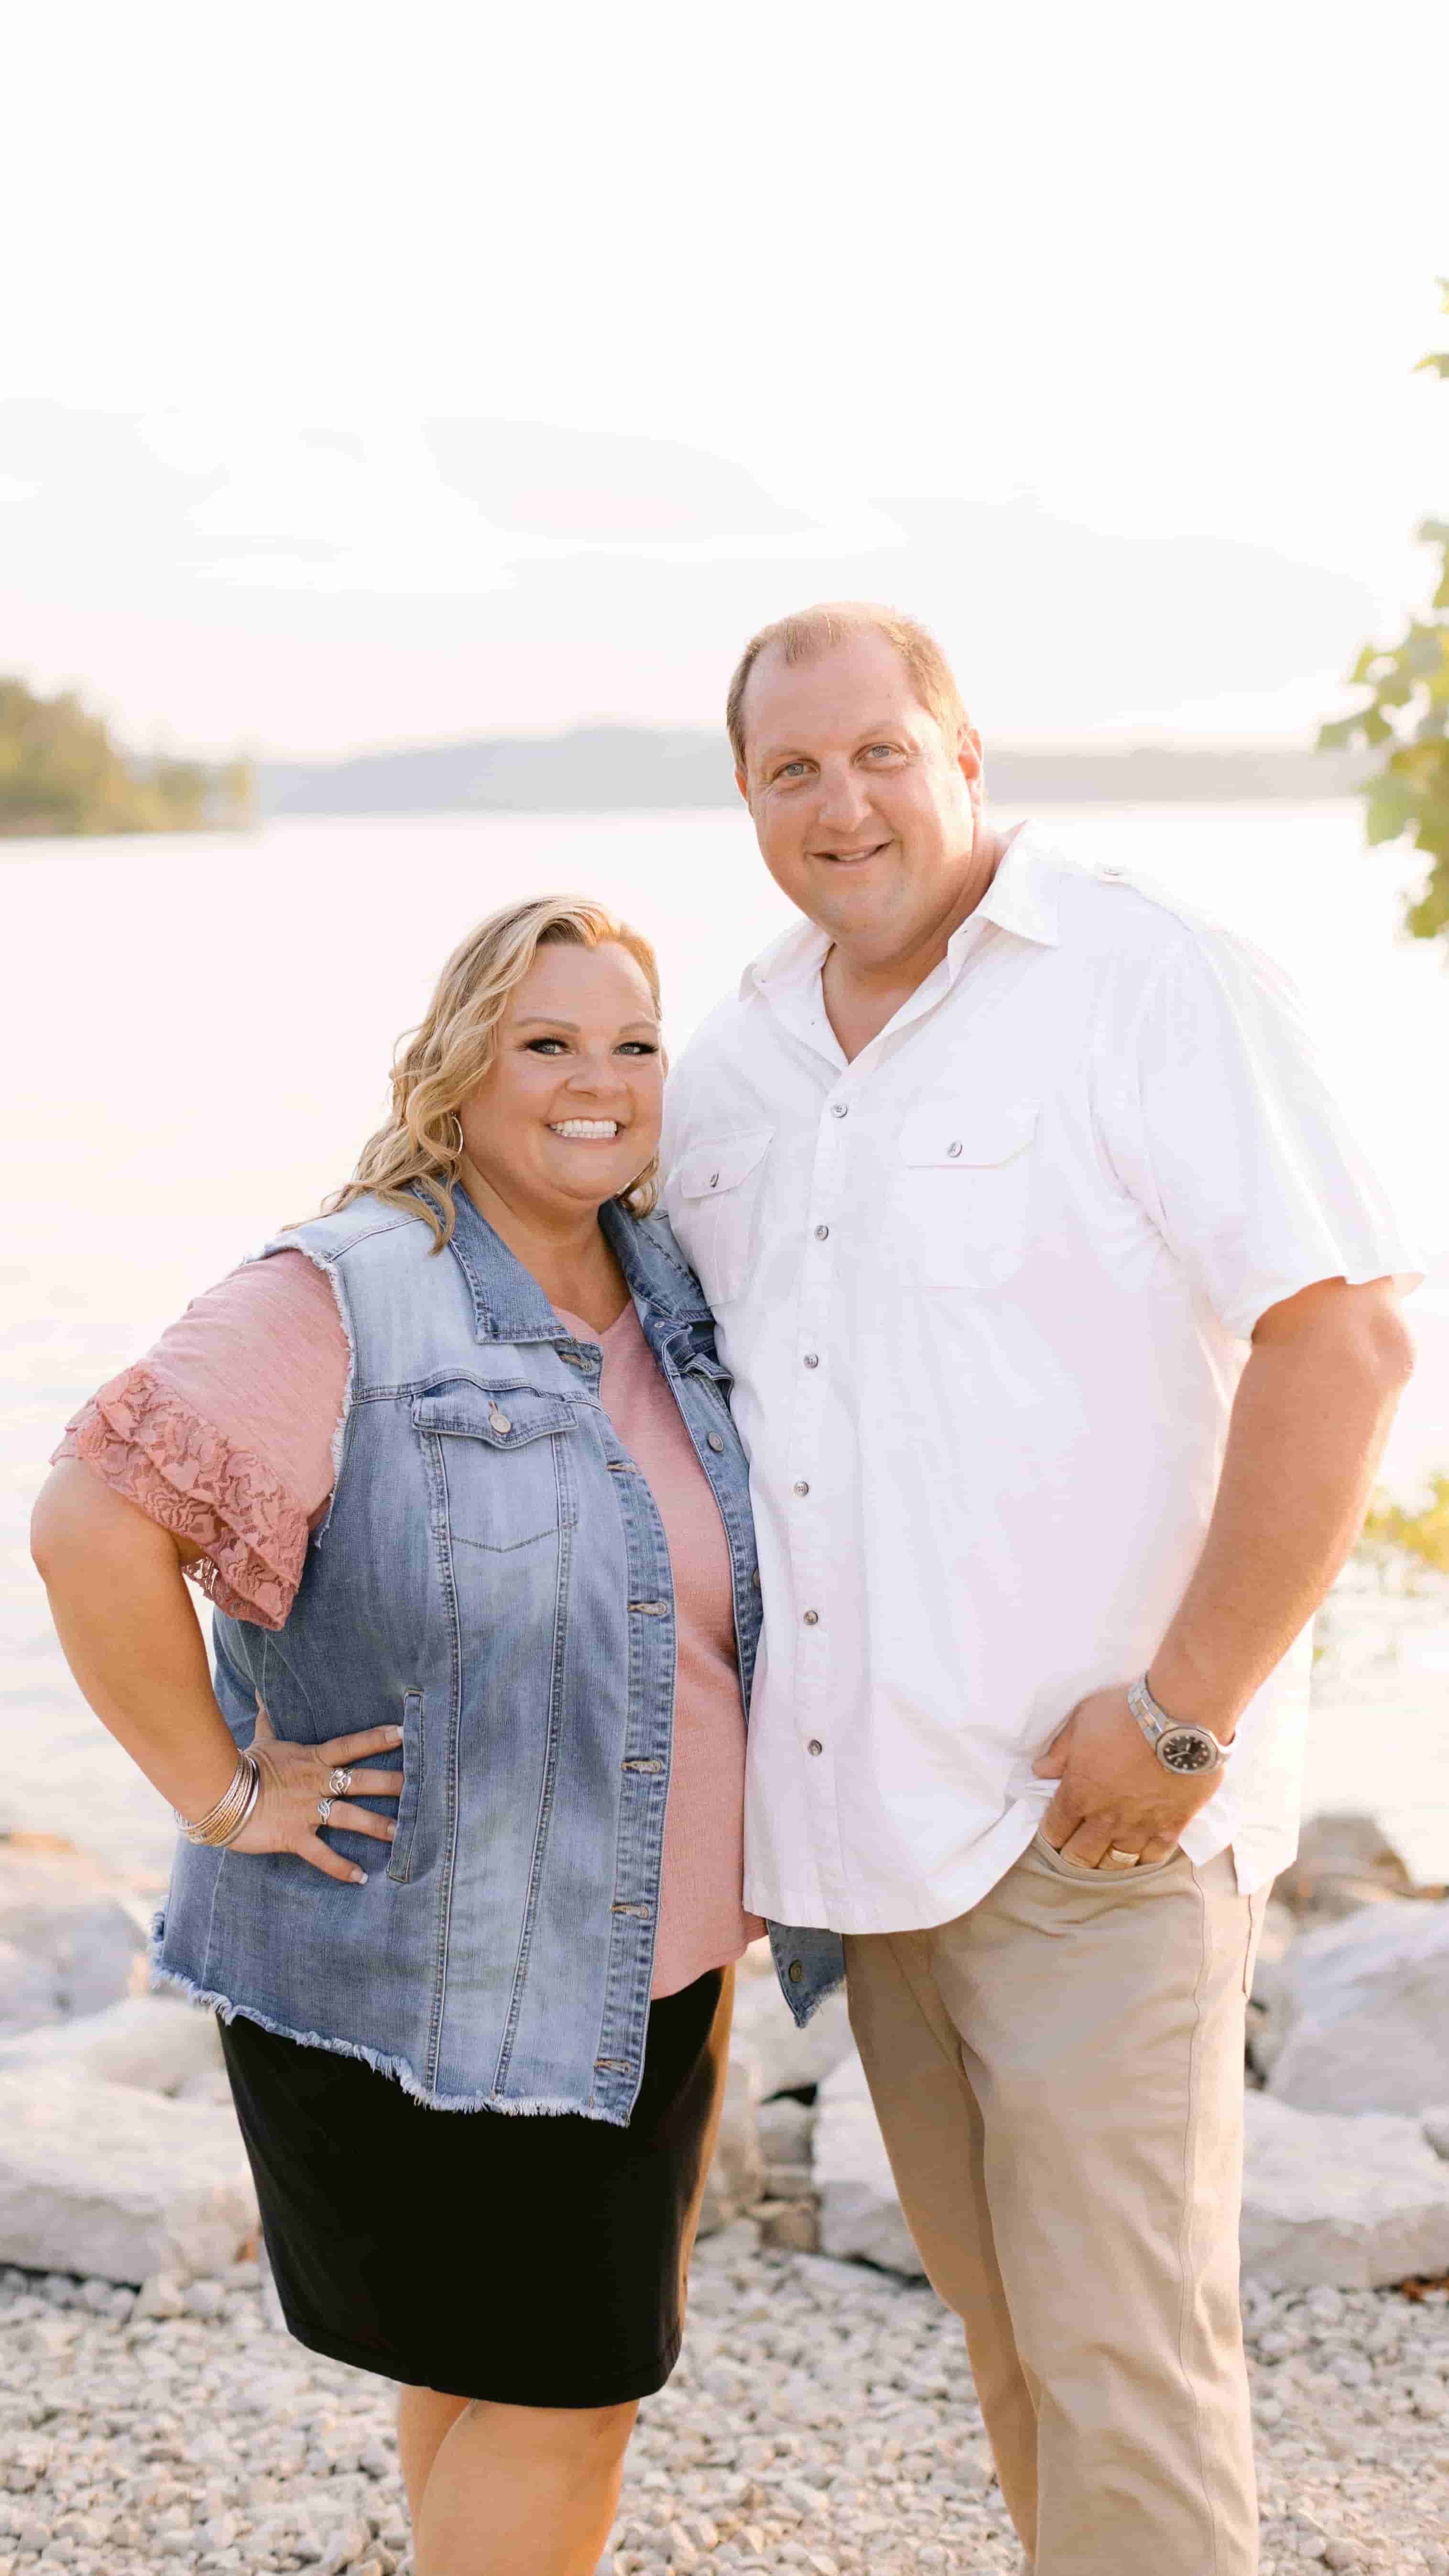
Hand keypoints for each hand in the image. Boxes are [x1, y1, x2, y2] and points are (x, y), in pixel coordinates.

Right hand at [228, 1701, 404, 1884]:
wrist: (217, 1792)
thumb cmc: (243, 1764)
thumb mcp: (261, 1739)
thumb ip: (268, 1718)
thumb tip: (260, 1691)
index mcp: (312, 1759)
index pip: (351, 1745)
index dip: (378, 1738)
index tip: (405, 1733)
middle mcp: (316, 1783)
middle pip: (361, 1781)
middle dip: (391, 1784)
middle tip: (420, 1786)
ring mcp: (307, 1810)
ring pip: (349, 1817)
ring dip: (377, 1826)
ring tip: (402, 1835)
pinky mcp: (294, 1836)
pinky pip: (321, 1855)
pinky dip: (340, 1868)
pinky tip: (361, 1878)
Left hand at [1032, 1685, 1220, 1869]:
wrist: (1179, 1717)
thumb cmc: (1125, 1713)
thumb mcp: (1081, 1720)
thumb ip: (1060, 1751)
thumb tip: (1041, 1771)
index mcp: (1079, 1794)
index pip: (1055, 1830)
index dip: (1052, 1834)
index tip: (1055, 1832)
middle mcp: (1106, 1818)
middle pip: (1082, 1856)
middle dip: (1075, 1856)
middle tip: (1077, 1850)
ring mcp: (1140, 1826)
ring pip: (1117, 1863)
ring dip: (1108, 1861)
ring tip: (1107, 1855)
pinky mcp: (1172, 1826)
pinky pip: (1154, 1856)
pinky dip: (1145, 1857)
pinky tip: (1142, 1851)